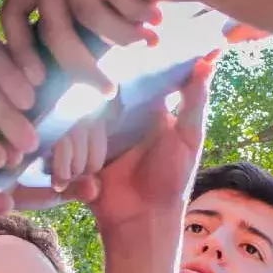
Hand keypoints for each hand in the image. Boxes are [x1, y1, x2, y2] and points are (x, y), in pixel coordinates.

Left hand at [1, 0, 173, 90]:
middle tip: (106, 92)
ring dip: (119, 34)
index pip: (12, 17)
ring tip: (148, 41)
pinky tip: (153, 15)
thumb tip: (100, 40)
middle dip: (77, 67)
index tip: (37, 88)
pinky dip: (133, 7)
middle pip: (50, 27)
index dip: (17, 56)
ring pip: (86, 10)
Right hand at [88, 57, 214, 228]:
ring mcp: (96, 131)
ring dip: (87, 140)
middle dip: (97, 98)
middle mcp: (119, 115)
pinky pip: (63, 138)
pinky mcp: (76, 149)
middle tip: (100, 110)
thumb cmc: (171, 180)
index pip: (137, 74)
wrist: (143, 220)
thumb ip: (195, 100)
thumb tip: (209, 61)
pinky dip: (72, 155)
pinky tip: (88, 174)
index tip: (126, 52)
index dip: (133, 61)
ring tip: (99, 162)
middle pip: (100, 88)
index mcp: (147, 108)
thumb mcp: (189, 138)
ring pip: (78, 113)